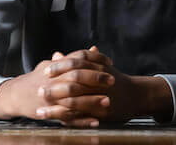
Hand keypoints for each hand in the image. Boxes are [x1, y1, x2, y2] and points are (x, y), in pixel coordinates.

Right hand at [0, 47, 114, 126]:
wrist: (14, 95)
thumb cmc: (36, 79)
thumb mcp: (51, 65)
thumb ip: (73, 58)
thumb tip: (93, 50)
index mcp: (55, 67)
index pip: (77, 59)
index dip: (94, 60)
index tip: (109, 63)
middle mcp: (52, 80)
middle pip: (76, 77)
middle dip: (95, 78)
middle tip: (112, 80)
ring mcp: (50, 97)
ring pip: (73, 98)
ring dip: (91, 100)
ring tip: (107, 101)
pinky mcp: (49, 112)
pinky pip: (68, 117)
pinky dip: (82, 120)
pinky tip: (95, 121)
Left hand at [39, 48, 173, 122]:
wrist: (137, 94)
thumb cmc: (113, 78)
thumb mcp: (97, 65)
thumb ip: (74, 61)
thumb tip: (55, 54)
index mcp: (97, 67)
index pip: (75, 64)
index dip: (59, 67)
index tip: (45, 70)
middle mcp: (98, 83)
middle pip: (72, 83)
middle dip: (54, 88)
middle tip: (38, 91)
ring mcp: (100, 99)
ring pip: (74, 103)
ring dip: (56, 109)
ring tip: (40, 111)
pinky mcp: (101, 114)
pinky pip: (82, 117)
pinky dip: (68, 120)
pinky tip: (56, 122)